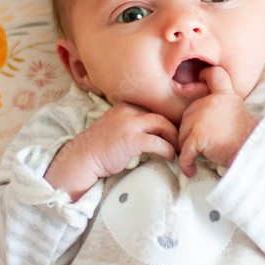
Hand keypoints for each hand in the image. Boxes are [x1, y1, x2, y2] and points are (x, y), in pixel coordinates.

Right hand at [45, 102, 178, 199]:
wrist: (84, 157)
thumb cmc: (100, 146)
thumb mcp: (116, 126)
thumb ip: (132, 124)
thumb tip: (152, 131)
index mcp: (125, 107)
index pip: (152, 109)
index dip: (165, 121)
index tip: (172, 132)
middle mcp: (128, 112)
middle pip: (160, 115)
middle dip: (173, 129)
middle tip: (180, 141)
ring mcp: (129, 125)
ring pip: (161, 125)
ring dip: (173, 138)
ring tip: (178, 149)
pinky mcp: (132, 140)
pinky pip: (157, 142)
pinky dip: (167, 149)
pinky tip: (170, 157)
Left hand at [177, 66, 257, 176]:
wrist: (253, 151)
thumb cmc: (249, 140)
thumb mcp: (239, 113)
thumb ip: (224, 108)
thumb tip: (207, 118)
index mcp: (224, 96)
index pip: (215, 75)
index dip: (205, 75)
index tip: (200, 77)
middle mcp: (211, 102)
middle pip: (189, 114)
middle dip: (190, 131)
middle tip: (197, 146)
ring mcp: (202, 118)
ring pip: (183, 133)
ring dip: (187, 147)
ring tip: (195, 158)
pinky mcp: (198, 135)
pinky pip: (185, 152)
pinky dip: (186, 163)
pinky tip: (191, 170)